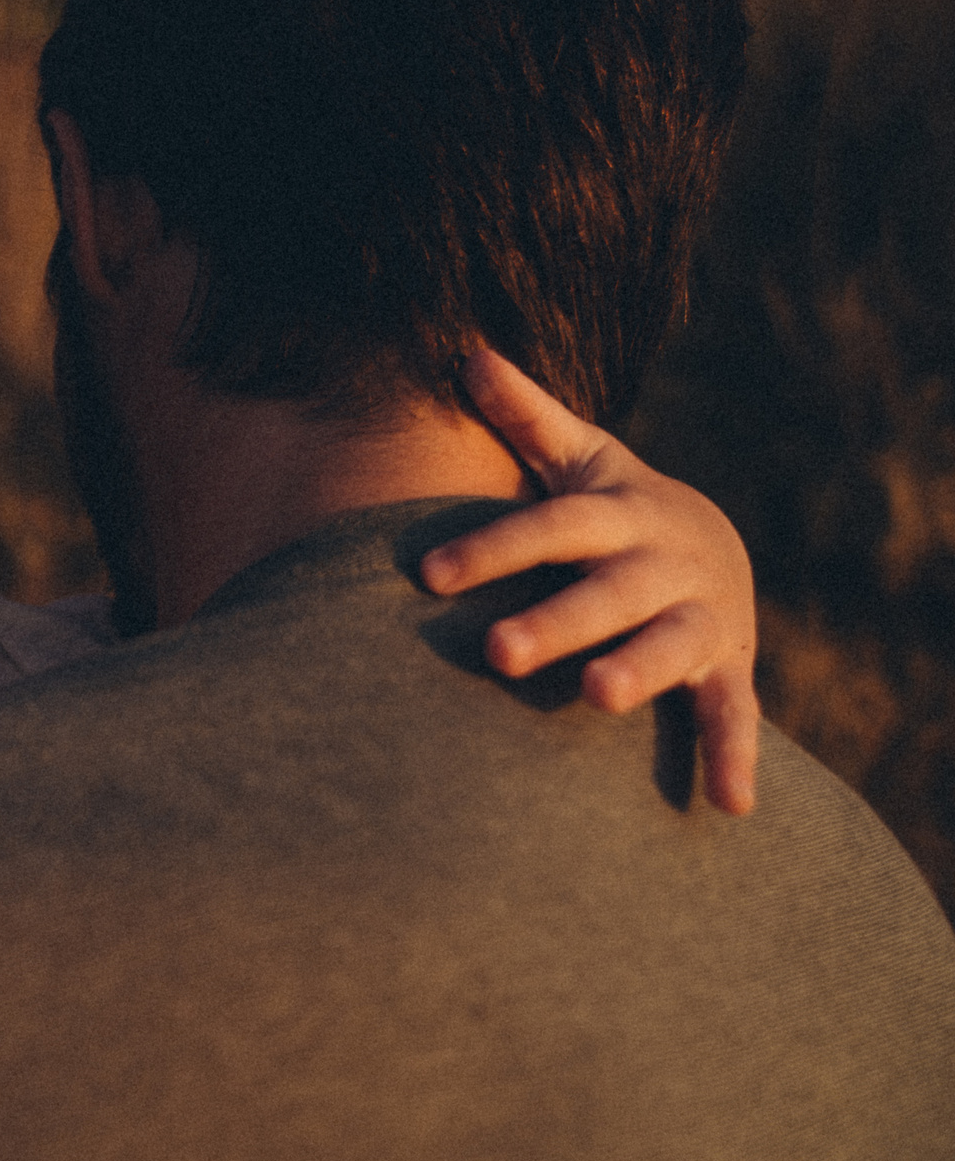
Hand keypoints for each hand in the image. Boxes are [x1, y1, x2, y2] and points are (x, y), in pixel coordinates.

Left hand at [421, 349, 759, 814]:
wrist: (713, 547)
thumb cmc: (613, 508)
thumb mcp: (579, 457)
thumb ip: (524, 415)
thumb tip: (466, 352)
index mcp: (619, 514)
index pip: (549, 528)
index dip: (491, 547)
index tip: (425, 574)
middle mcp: (664, 565)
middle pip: (606, 593)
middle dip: (554, 621)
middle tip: (495, 653)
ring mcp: (700, 619)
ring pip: (670, 648)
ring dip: (638, 672)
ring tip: (595, 697)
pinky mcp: (729, 671)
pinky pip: (735, 717)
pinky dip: (735, 759)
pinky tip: (729, 808)